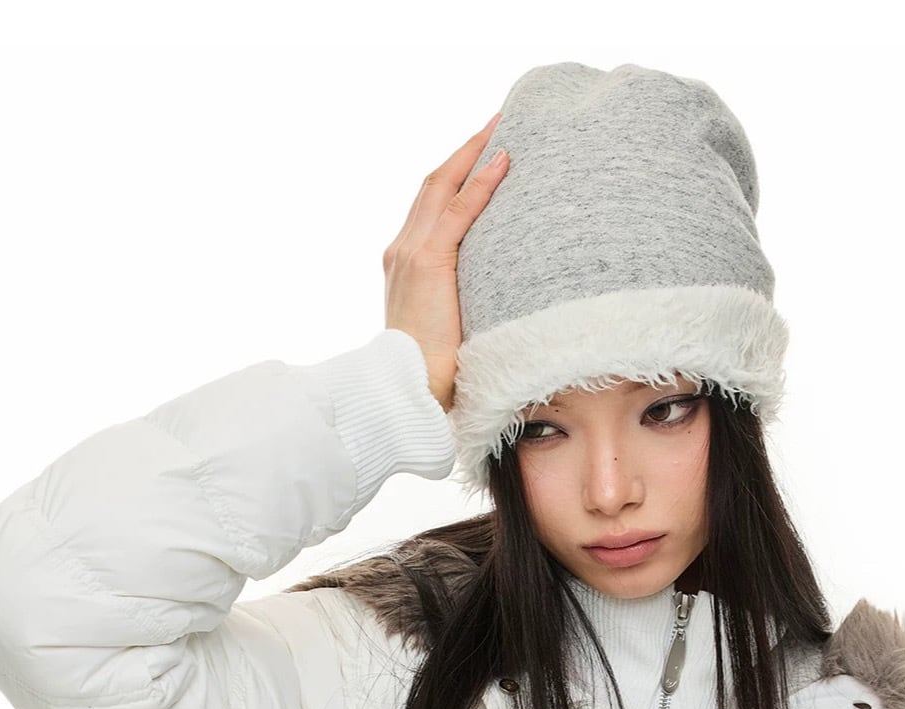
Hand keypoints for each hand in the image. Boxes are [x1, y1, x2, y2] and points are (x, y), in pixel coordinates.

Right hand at [383, 113, 510, 411]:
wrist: (407, 390)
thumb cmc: (430, 374)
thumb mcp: (445, 327)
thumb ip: (458, 302)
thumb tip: (493, 302)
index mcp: (403, 263)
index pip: (430, 207)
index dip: (454, 176)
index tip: (480, 154)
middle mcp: (401, 249)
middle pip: (433, 184)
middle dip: (464, 151)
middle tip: (496, 122)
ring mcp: (410, 252)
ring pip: (443, 186)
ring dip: (473, 153)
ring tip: (502, 126)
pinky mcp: (427, 261)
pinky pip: (459, 211)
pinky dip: (481, 183)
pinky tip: (503, 160)